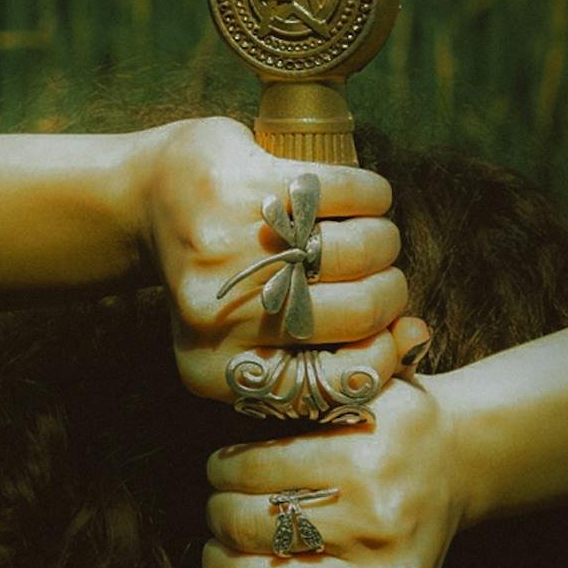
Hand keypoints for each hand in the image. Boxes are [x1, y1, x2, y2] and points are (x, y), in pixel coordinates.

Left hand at [140, 115, 427, 401]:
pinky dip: (373, 194)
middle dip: (389, 293)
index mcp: (216, 372)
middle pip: (358, 312)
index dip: (380, 359)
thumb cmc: (225, 279)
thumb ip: (332, 354)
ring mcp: (228, 248)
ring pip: (359, 251)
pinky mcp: (242, 184)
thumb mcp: (259, 337)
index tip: (387, 334)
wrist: (151, 201)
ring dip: (384, 242)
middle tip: (383, 278)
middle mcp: (216, 317)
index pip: (334, 382)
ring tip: (373, 239)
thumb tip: (416, 336)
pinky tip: (368, 198)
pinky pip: (345, 192)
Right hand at [185, 368, 466, 567]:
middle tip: (226, 540)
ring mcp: (378, 520)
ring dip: (219, 508)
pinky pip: (255, 467)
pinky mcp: (365, 457)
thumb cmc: (380, 541)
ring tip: (233, 501)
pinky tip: (240, 467)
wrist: (449, 462)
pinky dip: (230, 466)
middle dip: (216, 558)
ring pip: (241, 521)